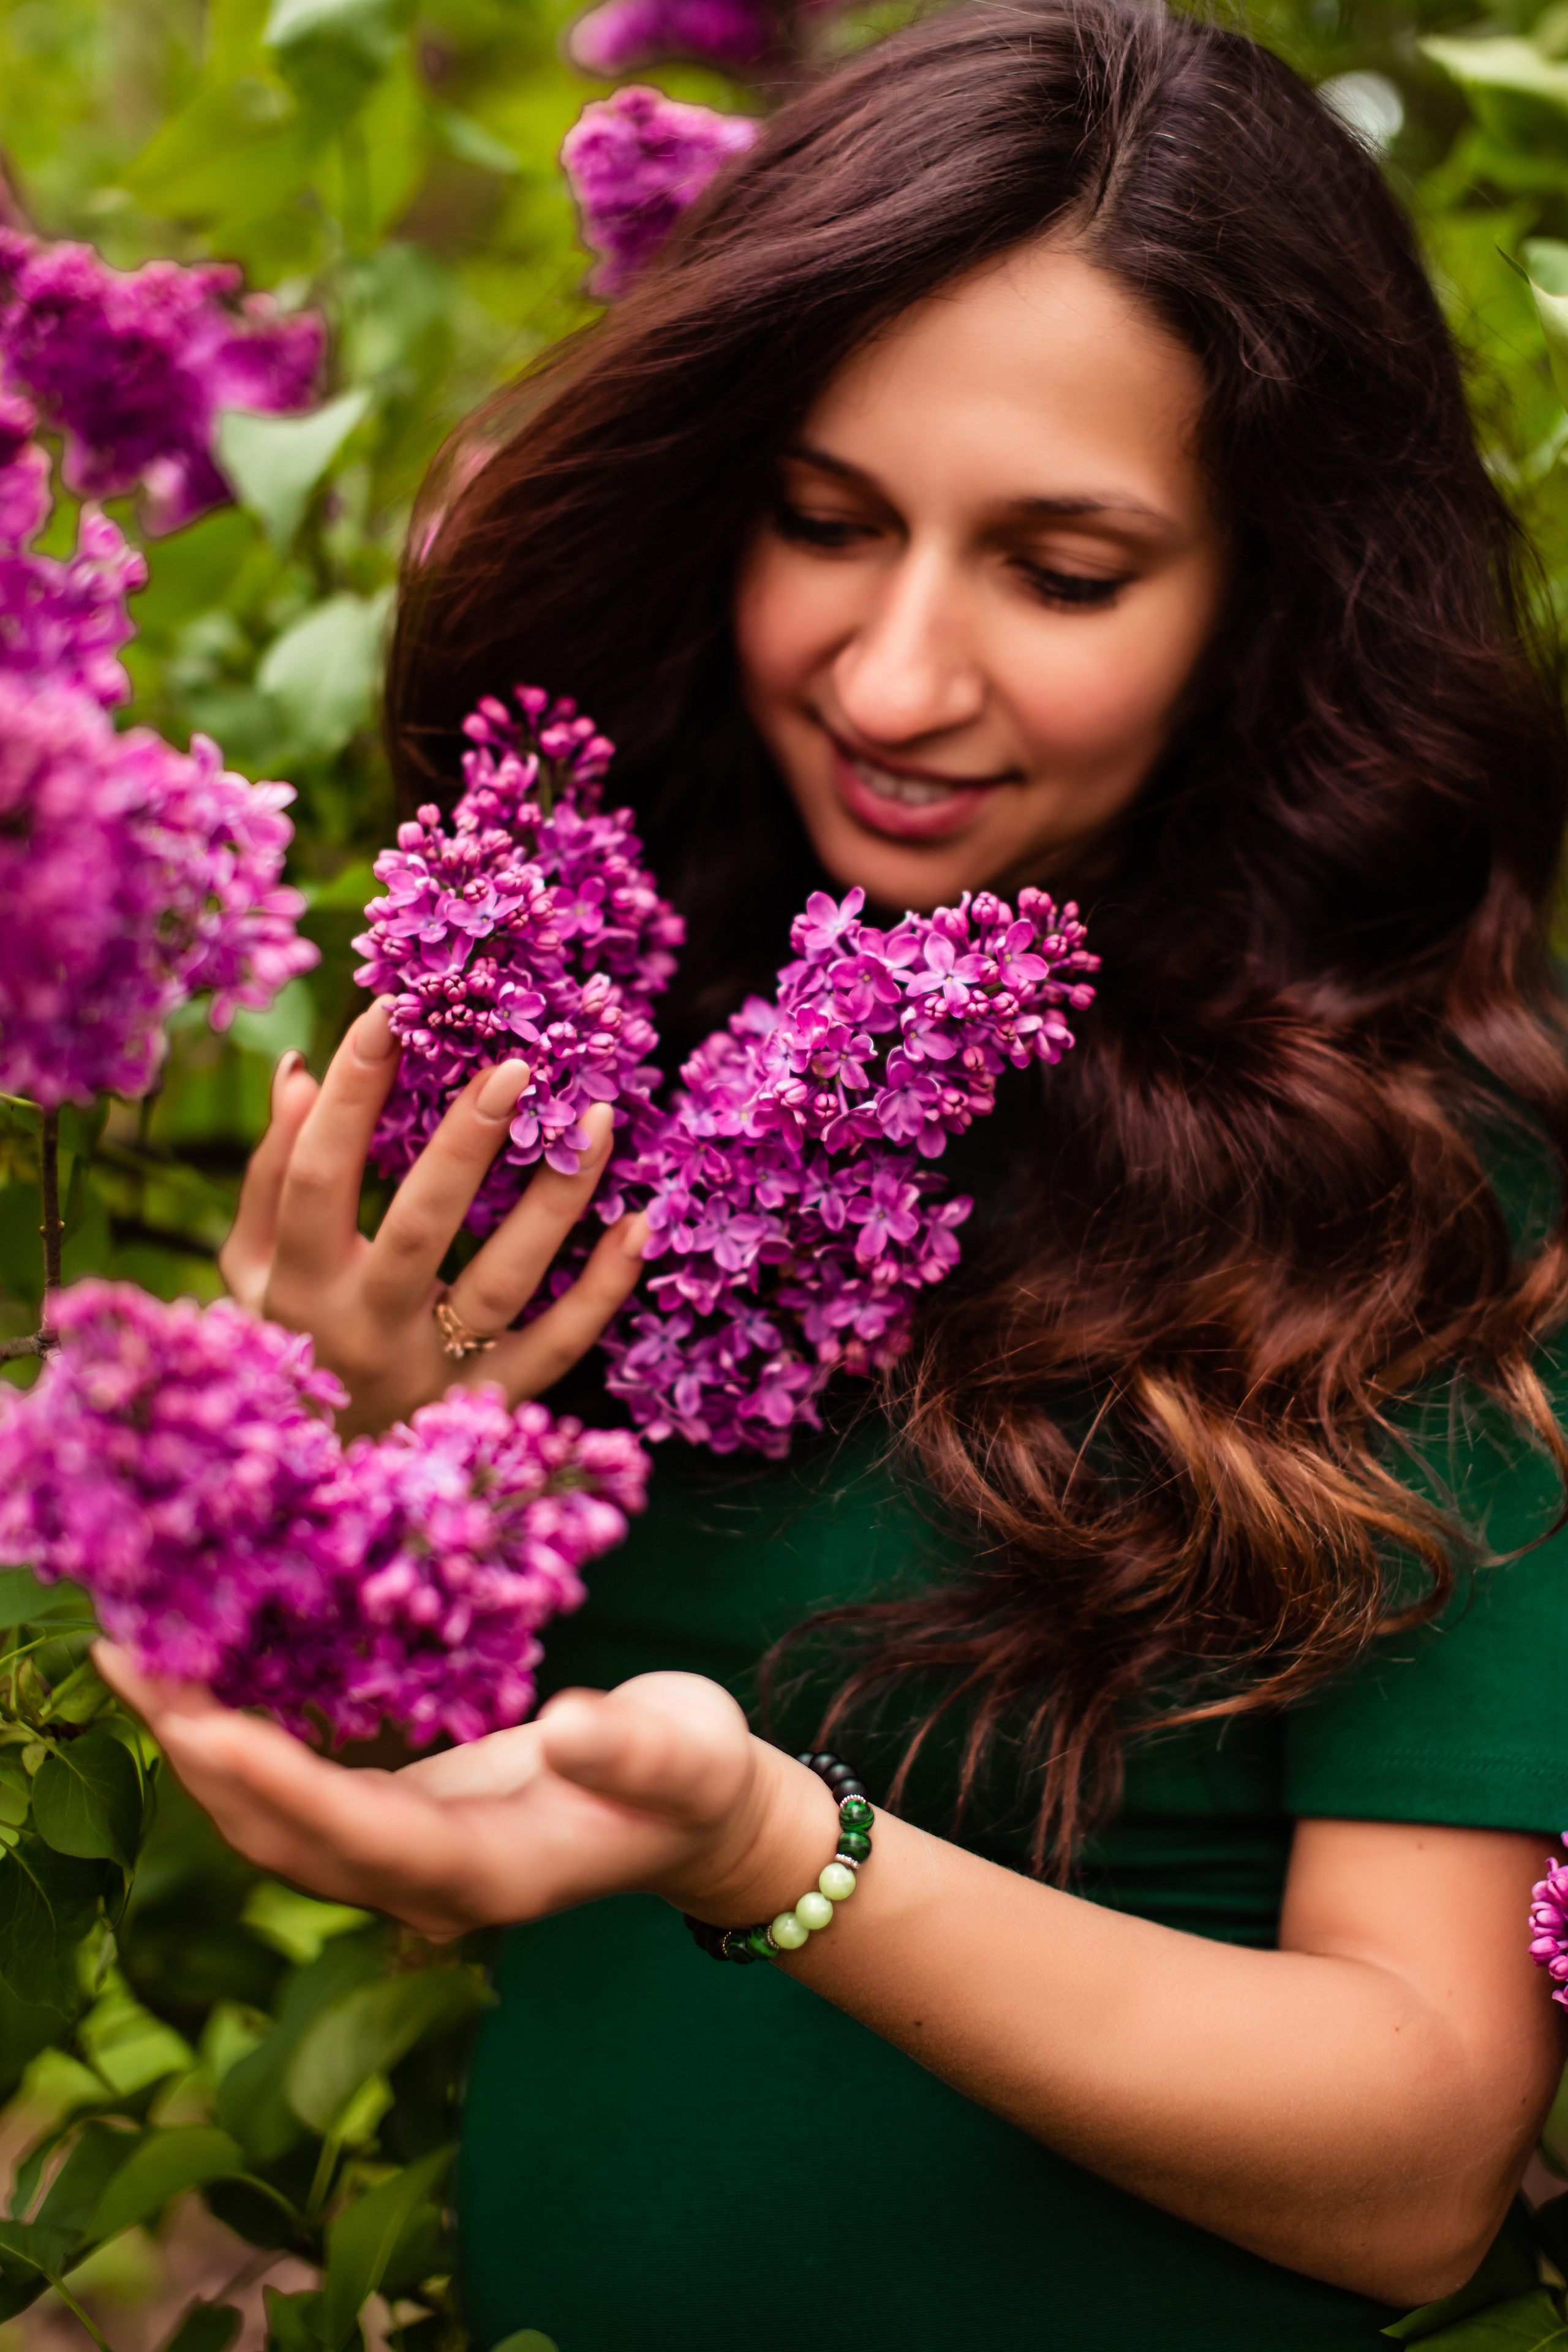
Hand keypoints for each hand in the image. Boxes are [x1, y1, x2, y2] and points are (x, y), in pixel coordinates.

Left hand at [93, 1648, 837, 1943]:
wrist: (704, 1824)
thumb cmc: (699, 1778)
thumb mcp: (686, 1752)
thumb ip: (630, 1747)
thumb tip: (566, 1725)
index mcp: (489, 1874)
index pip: (359, 1832)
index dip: (278, 1783)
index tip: (201, 1720)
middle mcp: (427, 1882)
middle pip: (283, 1839)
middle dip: (200, 1756)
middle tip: (130, 1657)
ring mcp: (405, 1860)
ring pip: (272, 1823)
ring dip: (200, 1748)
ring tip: (136, 1658)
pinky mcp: (398, 1820)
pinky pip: (295, 1793)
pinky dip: (240, 1742)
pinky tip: (204, 1678)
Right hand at [218, 1000, 648, 1434]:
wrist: (318, 1474)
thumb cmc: (289, 1343)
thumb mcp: (253, 1267)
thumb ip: (272, 1172)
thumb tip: (303, 1069)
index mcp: (299, 1285)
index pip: (318, 1176)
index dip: (349, 1094)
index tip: (389, 1015)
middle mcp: (367, 1330)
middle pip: (419, 1227)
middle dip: (463, 1144)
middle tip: (512, 1066)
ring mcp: (437, 1373)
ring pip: (505, 1283)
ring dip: (555, 1202)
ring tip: (597, 1123)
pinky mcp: (495, 1404)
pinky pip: (560, 1346)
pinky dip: (604, 1289)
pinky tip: (639, 1224)